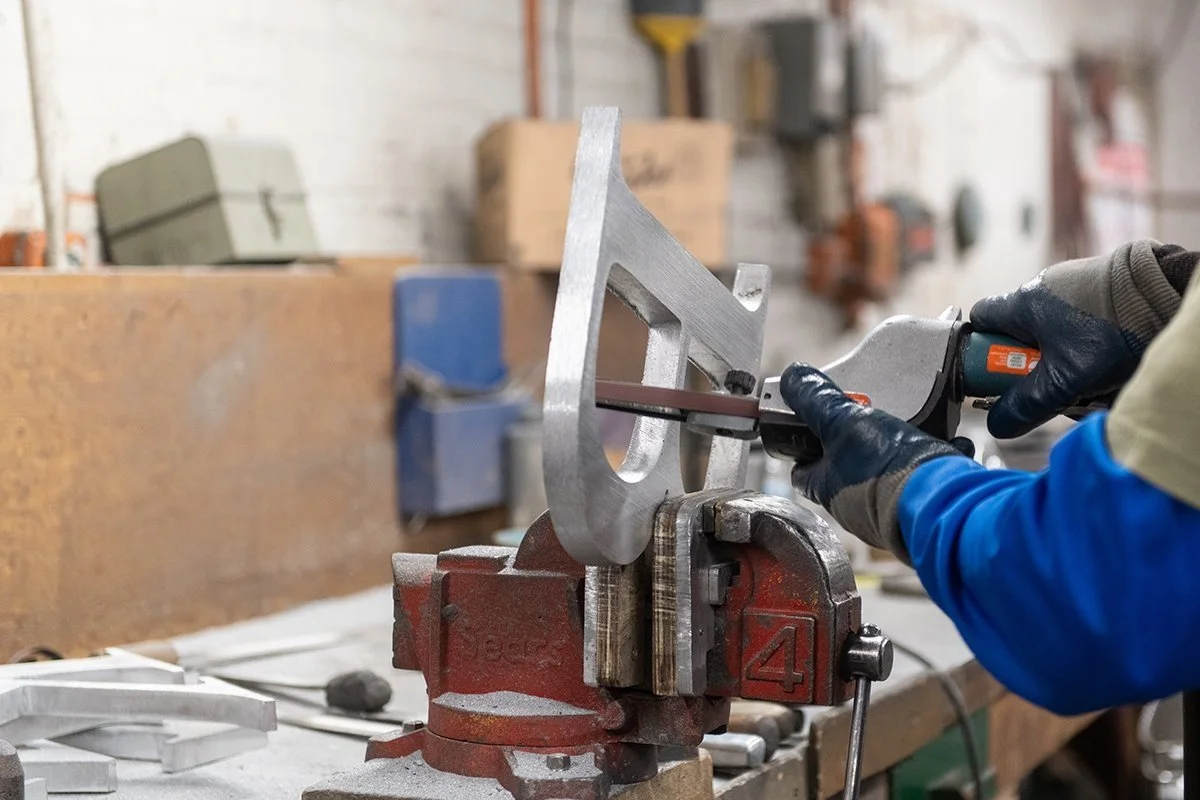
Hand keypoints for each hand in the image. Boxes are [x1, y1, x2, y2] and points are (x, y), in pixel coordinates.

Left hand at [779, 363, 972, 558]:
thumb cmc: (887, 471)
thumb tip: (793, 378)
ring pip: (887, 472)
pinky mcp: (923, 508)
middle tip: (871, 416)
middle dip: (859, 441)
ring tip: (911, 426)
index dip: (803, 446)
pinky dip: (935, 461)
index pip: (802, 469)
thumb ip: (817, 401)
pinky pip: (926, 479)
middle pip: (847, 466)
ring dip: (899, 449)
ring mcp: (888, 509)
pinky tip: (946, 442)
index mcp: (828, 488)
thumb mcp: (844, 422)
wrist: (945, 507)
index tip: (811, 425)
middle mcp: (854, 505)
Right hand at [970, 241, 1188, 438]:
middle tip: (1048, 385)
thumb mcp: (1063, 381)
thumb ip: (1027, 405)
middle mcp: (1042, 287)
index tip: (996, 374)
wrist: (1163, 295)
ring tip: (1087, 377)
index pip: (980, 321)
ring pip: (1050, 328)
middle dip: (1029, 363)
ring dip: (1060, 356)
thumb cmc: (1110, 334)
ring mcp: (1072, 282)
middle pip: (1018, 331)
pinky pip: (1078, 319)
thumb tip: (997, 424)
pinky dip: (1085, 342)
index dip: (982, 350)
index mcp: (1022, 303)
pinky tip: (1107, 358)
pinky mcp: (1099, 285)